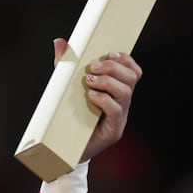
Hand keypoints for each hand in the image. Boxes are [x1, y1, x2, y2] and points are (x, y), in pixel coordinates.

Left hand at [53, 38, 142, 161]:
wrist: (65, 149)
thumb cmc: (70, 117)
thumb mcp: (67, 88)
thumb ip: (66, 67)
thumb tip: (59, 42)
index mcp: (116, 91)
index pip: (133, 70)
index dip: (125, 59)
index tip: (109, 52)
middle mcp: (122, 102)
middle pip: (132, 77)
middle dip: (113, 67)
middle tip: (93, 67)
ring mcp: (120, 117)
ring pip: (126, 92)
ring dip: (108, 82)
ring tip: (89, 82)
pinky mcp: (113, 130)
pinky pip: (116, 111)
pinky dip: (104, 100)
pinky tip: (91, 96)